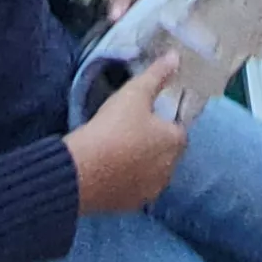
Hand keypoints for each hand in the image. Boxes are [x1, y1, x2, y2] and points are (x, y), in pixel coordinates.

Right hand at [65, 54, 192, 214]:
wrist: (83, 171)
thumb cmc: (113, 128)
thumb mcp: (133, 94)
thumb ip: (156, 76)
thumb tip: (175, 57)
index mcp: (175, 141)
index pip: (178, 128)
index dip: (163, 121)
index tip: (146, 116)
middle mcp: (170, 169)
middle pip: (166, 152)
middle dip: (154, 143)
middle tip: (128, 131)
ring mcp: (152, 189)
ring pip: (152, 172)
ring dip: (142, 164)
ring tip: (117, 151)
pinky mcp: (133, 205)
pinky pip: (135, 189)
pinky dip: (128, 181)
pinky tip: (110, 171)